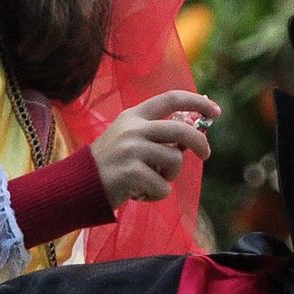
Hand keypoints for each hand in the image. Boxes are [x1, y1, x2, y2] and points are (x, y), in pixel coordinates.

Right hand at [92, 91, 220, 209]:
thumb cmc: (111, 163)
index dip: (196, 102)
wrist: (78, 185)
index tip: (215, 111)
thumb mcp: (130, 138)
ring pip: (174, 161)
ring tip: (151, 180)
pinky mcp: (131, 173)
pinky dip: (157, 194)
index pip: (170, 99)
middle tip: (205, 155)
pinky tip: (139, 193)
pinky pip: (163, 187)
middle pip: (181, 130)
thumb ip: (157, 133)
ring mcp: (131, 150)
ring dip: (169, 176)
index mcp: (134, 115)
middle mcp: (133, 129)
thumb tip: (193, 132)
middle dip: (199, 143)